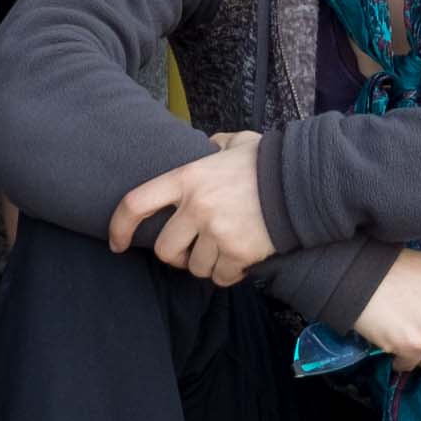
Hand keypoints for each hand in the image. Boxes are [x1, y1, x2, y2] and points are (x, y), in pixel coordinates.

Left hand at [110, 130, 273, 282]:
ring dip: (207, 263)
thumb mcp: (236, 143)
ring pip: (195, 267)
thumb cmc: (267, 163)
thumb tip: (206, 147)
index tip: (117, 243)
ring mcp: (217, 232)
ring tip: (225, 246)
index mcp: (188, 177)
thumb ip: (214, 145)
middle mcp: (197, 206)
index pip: (137, 203)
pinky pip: (220, 277)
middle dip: (177, 255)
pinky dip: (229, 272)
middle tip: (192, 249)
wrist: (303, 183)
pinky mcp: (237, 254)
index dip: (120, 226)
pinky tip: (241, 256)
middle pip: (165, 249)